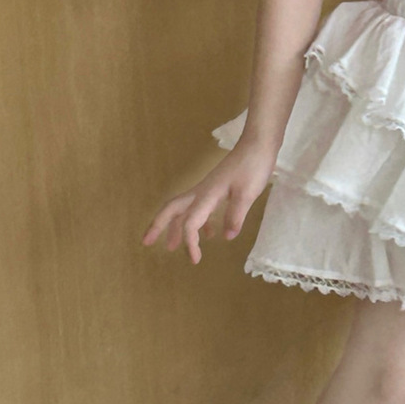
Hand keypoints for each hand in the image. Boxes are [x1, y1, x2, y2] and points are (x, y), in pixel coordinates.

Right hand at [141, 140, 279, 265]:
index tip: (195, 260)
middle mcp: (202, 191)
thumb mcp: (248, 193)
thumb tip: (226, 237)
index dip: (189, 243)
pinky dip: (197, 222)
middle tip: (145, 243)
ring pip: (183, 209)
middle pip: (172, 209)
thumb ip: (236, 215)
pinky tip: (208, 233)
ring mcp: (207, 188)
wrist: (258, 143)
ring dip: (174, 226)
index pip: (190, 223)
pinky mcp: (216, 187)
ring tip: (170, 245)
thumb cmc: (253, 166)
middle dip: (157, 226)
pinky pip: (199, 207)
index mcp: (207, 195)